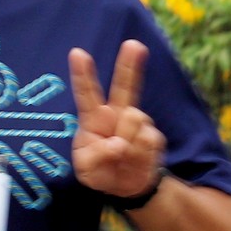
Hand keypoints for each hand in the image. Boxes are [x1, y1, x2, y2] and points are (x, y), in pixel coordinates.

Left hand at [68, 41, 164, 200]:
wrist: (128, 186)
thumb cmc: (101, 171)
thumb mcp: (86, 171)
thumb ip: (94, 158)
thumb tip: (118, 145)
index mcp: (94, 119)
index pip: (86, 94)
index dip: (82, 74)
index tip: (77, 53)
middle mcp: (117, 114)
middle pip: (124, 86)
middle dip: (129, 65)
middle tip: (134, 45)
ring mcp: (138, 122)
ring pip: (134, 121)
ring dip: (126, 146)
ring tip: (122, 159)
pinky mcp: (154, 135)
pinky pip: (146, 141)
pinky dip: (139, 156)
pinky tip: (134, 161)